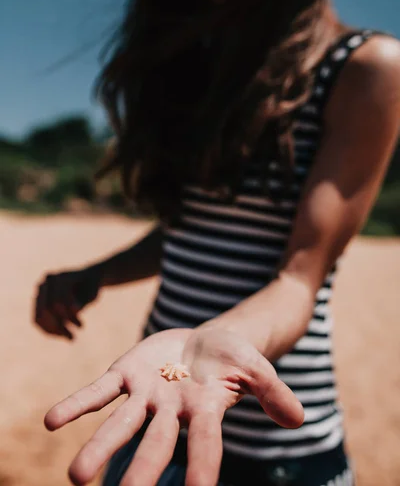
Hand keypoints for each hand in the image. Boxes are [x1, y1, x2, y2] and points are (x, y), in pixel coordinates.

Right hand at [34, 266, 101, 339]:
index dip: (67, 317)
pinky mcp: (38, 302)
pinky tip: (64, 336)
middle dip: (58, 326)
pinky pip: (38, 320)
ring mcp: (39, 293)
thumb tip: (76, 309)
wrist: (87, 280)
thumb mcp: (91, 295)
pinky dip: (50, 330)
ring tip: (71, 338)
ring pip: (39, 317)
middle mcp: (44, 283)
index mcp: (56, 277)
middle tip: (73, 338)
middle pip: (45, 310)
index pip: (56, 302)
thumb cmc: (92, 287)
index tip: (82, 327)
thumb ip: (82, 302)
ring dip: (54, 331)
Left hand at [44, 327, 303, 485]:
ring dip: (99, 448)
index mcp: (206, 411)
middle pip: (155, 445)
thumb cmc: (233, 359)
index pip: (204, 445)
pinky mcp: (126, 374)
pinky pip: (99, 391)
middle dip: (139, 472)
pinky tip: (51, 421)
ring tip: (77, 478)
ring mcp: (146, 394)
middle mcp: (172, 411)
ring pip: (121, 424)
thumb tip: (299, 419)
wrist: (205, 341)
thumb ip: (272, 392)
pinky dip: (77, 404)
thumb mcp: (256, 367)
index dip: (200, 469)